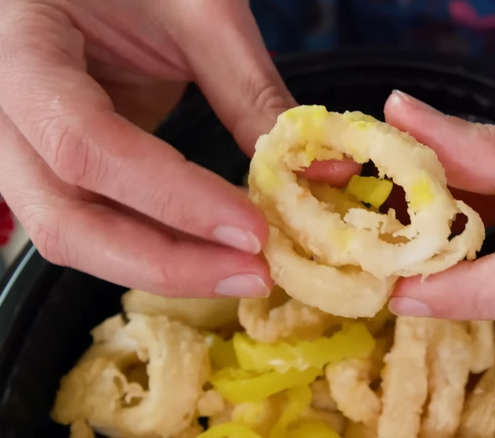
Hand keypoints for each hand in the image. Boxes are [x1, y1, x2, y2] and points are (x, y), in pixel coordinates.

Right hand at [0, 0, 358, 297]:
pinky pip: (94, 221)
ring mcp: (19, 146)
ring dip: (162, 264)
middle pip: (63, 218)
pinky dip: (154, 244)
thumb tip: (325, 174)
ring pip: (72, 234)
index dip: (170, 197)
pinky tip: (210, 252)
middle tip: (255, 274)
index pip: (84, 143)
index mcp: (19, 48)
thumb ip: (252, 94)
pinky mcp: (51, 166)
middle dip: (166, 261)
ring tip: (242, 270)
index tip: (250, 229)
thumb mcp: (200, 13)